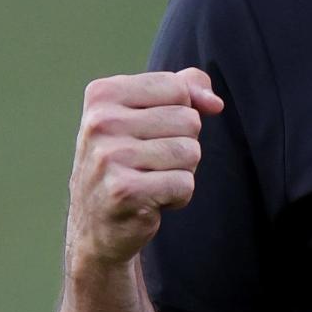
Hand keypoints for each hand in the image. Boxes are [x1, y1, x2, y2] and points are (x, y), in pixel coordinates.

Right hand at [65, 69, 223, 269]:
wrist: (96, 225)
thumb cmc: (127, 162)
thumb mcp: (146, 114)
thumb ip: (183, 89)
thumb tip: (215, 103)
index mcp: (102, 94)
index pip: (177, 87)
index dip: (179, 112)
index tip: (149, 133)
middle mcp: (100, 122)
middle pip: (189, 120)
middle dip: (183, 145)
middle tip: (150, 163)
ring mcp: (109, 157)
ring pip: (191, 152)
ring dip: (182, 172)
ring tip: (150, 181)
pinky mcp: (124, 191)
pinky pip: (185, 184)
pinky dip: (177, 197)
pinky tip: (150, 201)